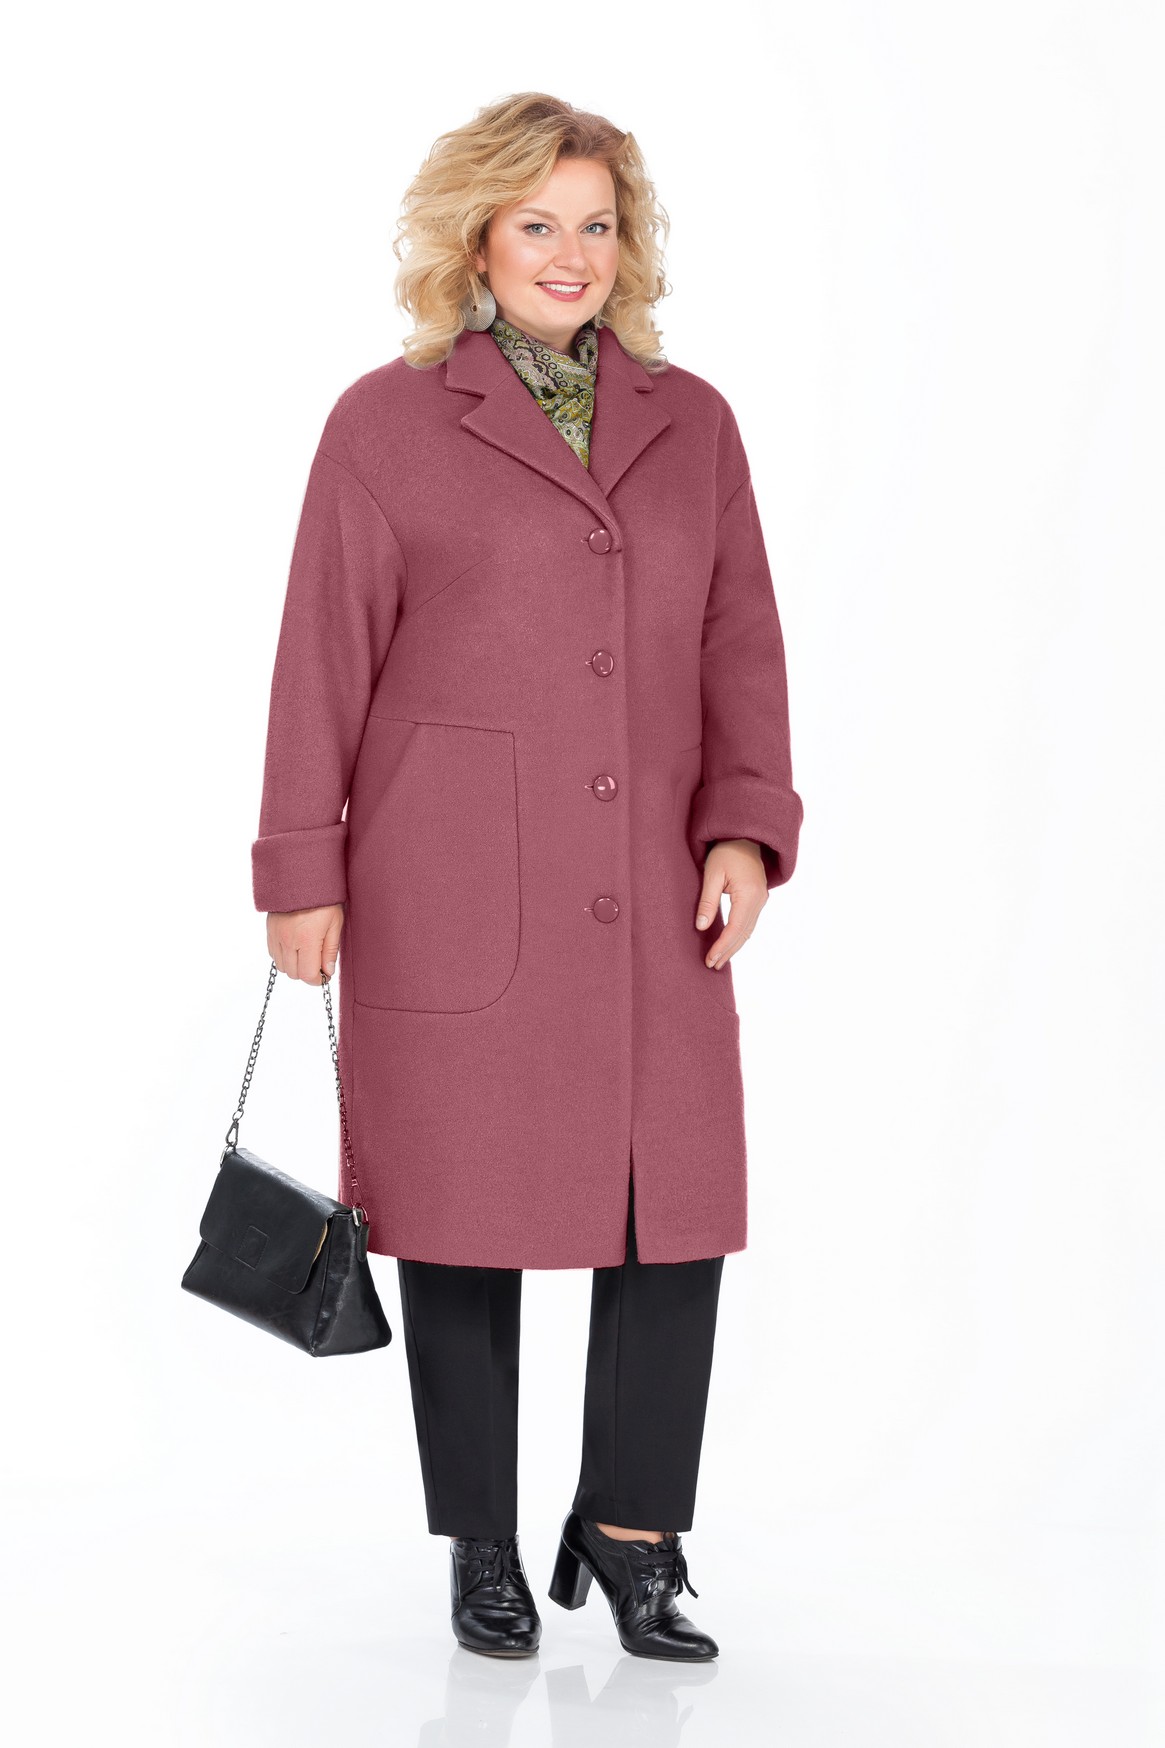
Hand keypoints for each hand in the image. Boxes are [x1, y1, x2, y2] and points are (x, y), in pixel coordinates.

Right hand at [266, 904, 344, 984]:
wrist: (302, 876)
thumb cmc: (323, 898)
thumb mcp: (335, 923)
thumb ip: (330, 950)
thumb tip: (327, 972)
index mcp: (306, 940)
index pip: (307, 975)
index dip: (318, 980)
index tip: (325, 975)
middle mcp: (288, 940)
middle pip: (293, 974)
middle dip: (307, 973)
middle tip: (318, 962)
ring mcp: (276, 935)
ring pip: (281, 966)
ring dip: (294, 966)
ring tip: (307, 953)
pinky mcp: (269, 930)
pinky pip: (273, 954)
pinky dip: (283, 956)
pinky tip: (295, 946)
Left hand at [695, 841, 766, 970]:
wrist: (745, 836)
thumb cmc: (726, 851)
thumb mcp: (712, 874)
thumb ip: (707, 901)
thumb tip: (701, 927)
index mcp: (748, 894)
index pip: (735, 928)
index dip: (722, 946)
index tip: (710, 959)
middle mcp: (759, 900)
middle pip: (743, 934)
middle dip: (728, 951)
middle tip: (712, 966)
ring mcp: (762, 900)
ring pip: (748, 931)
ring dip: (734, 946)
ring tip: (719, 960)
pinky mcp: (758, 899)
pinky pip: (749, 923)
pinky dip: (739, 936)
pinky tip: (730, 944)